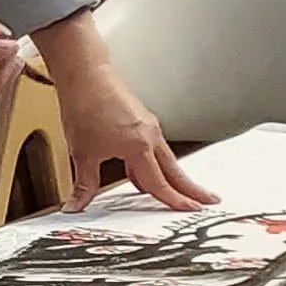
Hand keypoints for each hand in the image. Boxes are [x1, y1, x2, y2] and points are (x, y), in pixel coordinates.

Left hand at [50, 61, 216, 212]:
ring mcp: (148, 127)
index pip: (159, 183)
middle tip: (208, 201)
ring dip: (175, 177)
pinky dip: (155, 163)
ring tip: (183, 192)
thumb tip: (77, 204)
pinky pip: (155, 148)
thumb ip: (84, 184)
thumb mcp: (82, 153)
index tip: (191, 210)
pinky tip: (145, 172)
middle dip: (192, 189)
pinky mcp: (142, 121)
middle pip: (174, 170)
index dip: (175, 200)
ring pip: (166, 159)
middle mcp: (149, 135)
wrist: (85, 76)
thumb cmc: (85, 106)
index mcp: (139, 146)